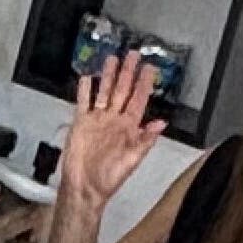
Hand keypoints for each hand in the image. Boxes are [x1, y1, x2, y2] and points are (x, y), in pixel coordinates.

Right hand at [63, 52, 166, 208]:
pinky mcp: (81, 123)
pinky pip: (84, 102)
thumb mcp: (133, 159)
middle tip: (134, 55)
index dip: (145, 84)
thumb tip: (161, 123)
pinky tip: (87, 78)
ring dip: (108, 75)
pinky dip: (85, 90)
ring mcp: (97, 120)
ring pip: (104, 92)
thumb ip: (146, 140)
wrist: (84, 187)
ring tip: (112, 59)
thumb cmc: (109, 178)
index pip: (139, 100)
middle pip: (122, 90)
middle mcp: (114, 121)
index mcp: (129, 128)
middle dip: (128, 72)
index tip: (151, 69)